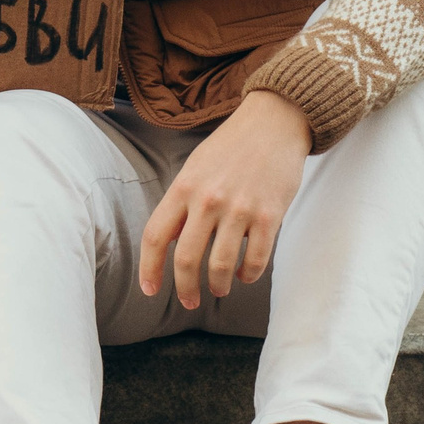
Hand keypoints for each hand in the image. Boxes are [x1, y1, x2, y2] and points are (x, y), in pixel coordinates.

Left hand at [140, 89, 311, 310]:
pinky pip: (256, 260)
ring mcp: (239, 209)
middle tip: (189, 301)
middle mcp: (208, 200)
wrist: (274, 122)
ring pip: (221, 266)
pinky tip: (244, 274)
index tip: (150, 290)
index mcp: (183, 187)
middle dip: (185, 289)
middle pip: (185, 259)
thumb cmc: (231, 146)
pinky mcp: (269, 216)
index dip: (149, 269)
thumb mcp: (194, 167)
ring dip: (218, 285)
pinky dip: (248, 275)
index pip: (155, 236)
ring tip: (219, 289)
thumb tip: (165, 241)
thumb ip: (180, 203)